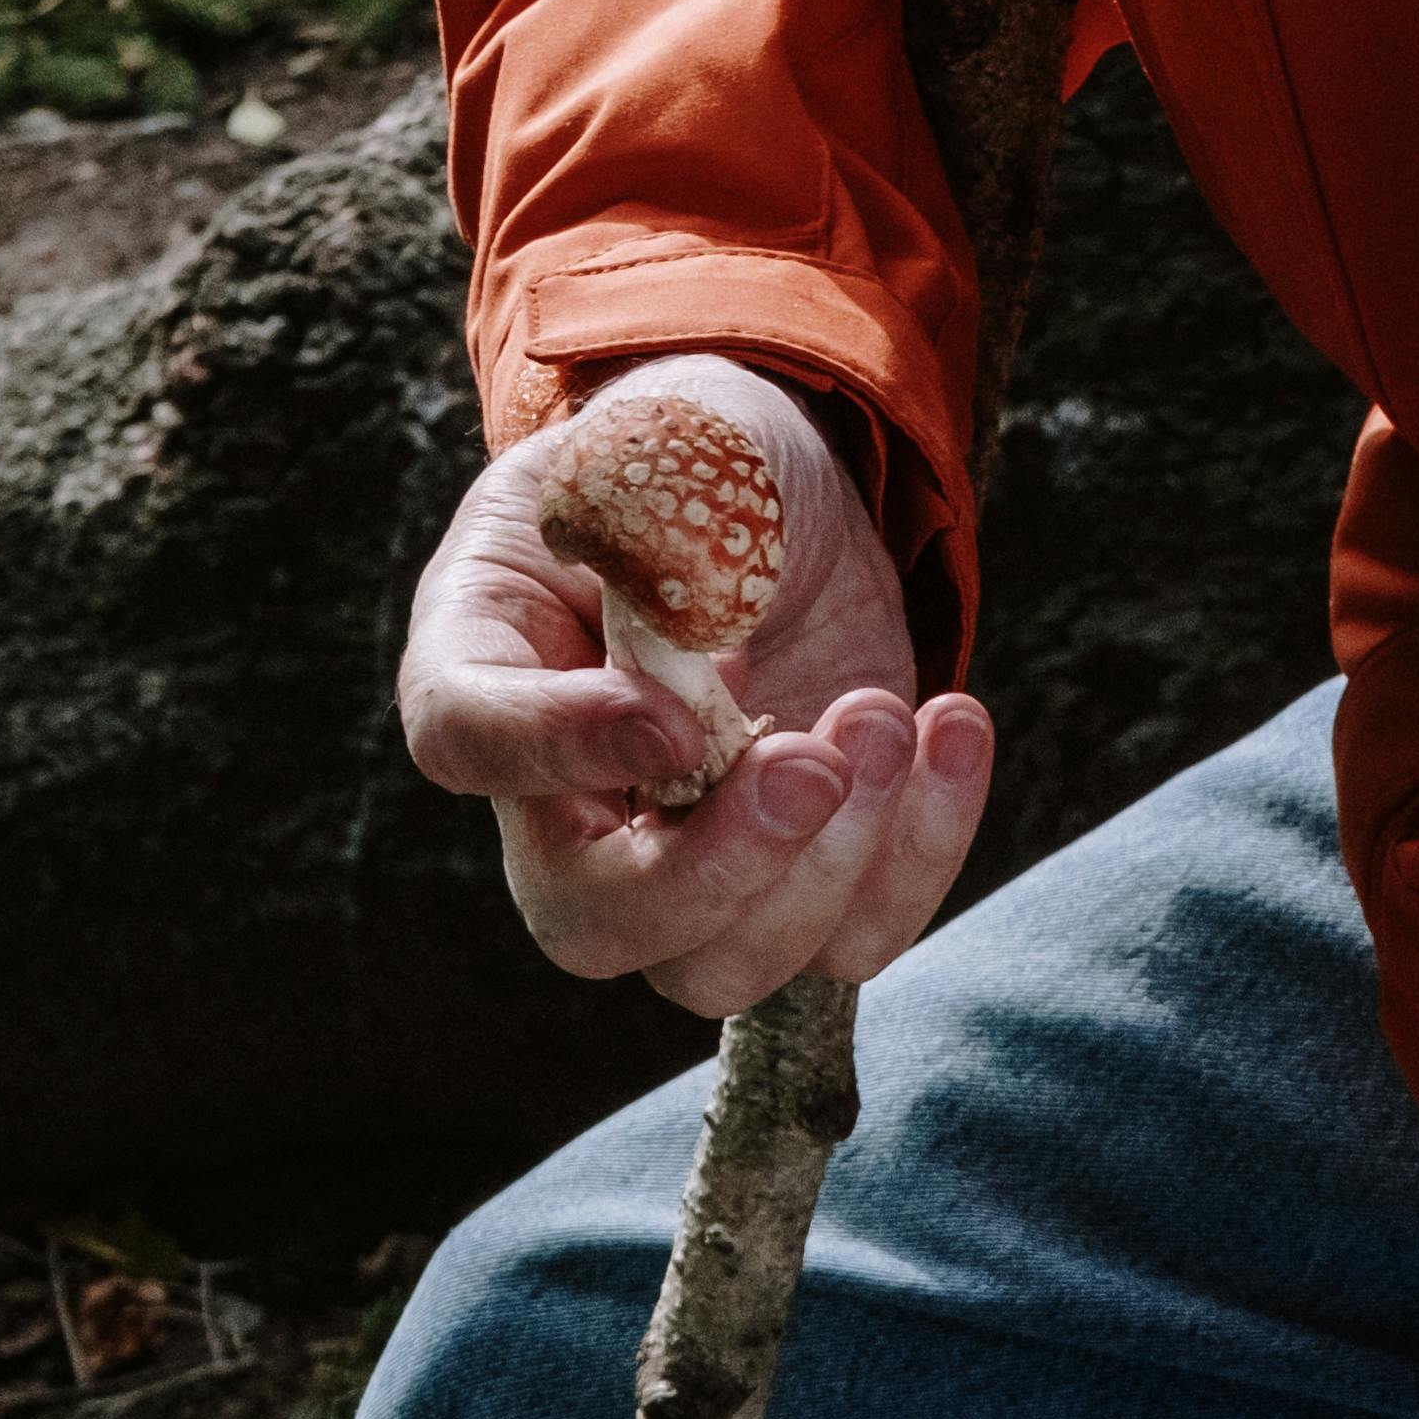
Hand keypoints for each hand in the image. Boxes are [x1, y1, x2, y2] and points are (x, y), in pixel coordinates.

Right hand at [396, 355, 996, 1018]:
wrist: (775, 489)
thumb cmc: (686, 461)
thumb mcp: (656, 452)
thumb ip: (645, 552)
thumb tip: (677, 727)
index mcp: (485, 666)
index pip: (467, 740)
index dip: (561, 751)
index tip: (673, 718)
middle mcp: (563, 801)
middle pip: (596, 925)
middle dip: (721, 871)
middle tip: (818, 759)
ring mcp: (682, 865)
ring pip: (724, 967)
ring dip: (833, 866)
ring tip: (885, 713)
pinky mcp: (797, 881)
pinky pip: (853, 938)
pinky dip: (922, 848)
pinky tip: (951, 727)